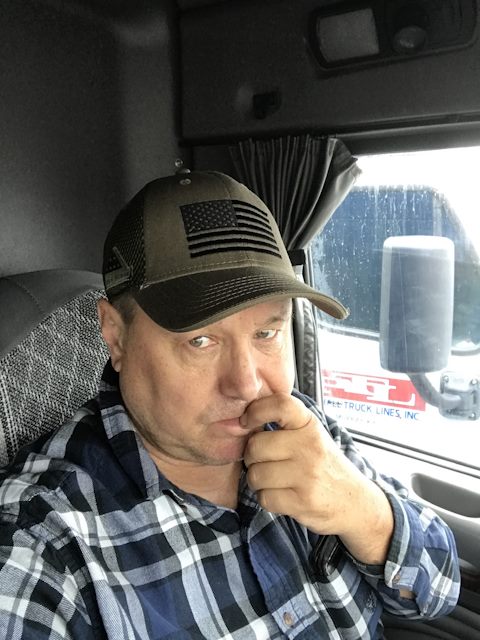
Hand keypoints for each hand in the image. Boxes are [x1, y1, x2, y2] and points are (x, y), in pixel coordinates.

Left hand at [241, 393, 393, 564]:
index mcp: (310, 425)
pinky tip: (282, 495)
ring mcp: (308, 475)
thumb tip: (236, 423)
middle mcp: (310, 446)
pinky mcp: (303, 501)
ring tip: (275, 479)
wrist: (353, 501)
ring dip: (258, 481)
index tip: (246, 421)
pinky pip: (265, 498)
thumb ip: (280, 425)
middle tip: (263, 461)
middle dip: (251, 456)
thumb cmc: (323, 464)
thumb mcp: (310, 435)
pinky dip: (267, 499)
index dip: (256, 410)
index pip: (280, 404)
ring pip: (256, 475)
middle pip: (256, 445)